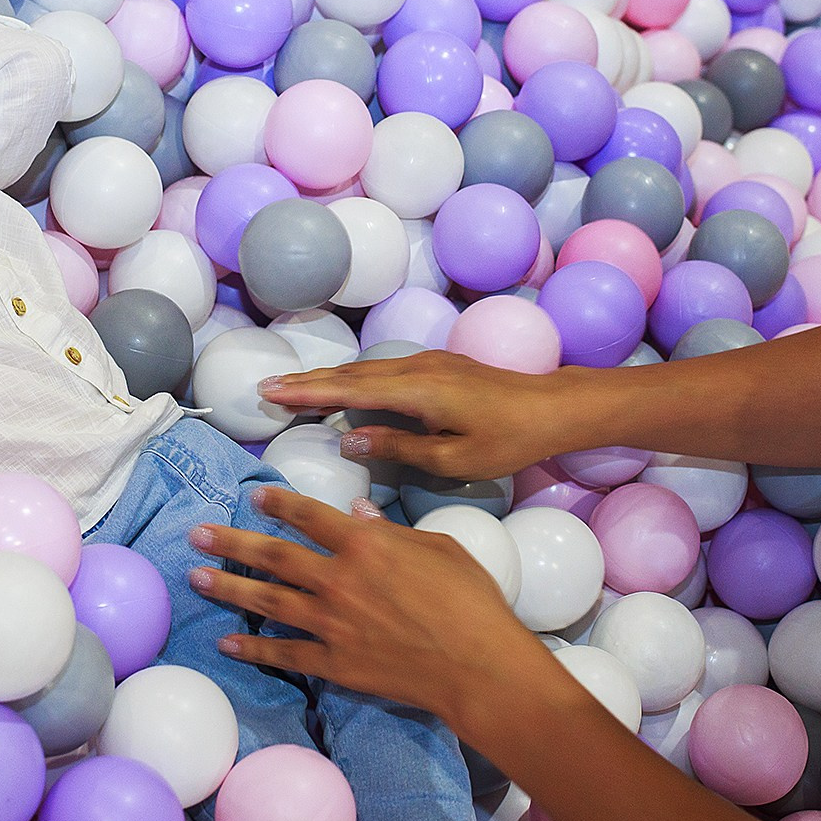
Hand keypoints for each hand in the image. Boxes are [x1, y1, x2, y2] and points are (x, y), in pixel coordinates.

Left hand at [189, 488, 546, 727]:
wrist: (477, 666)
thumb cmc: (471, 601)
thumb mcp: (439, 548)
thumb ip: (391, 531)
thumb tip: (357, 513)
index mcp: (365, 545)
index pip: (309, 516)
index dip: (278, 503)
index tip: (254, 496)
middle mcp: (338, 579)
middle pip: (274, 556)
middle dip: (231, 542)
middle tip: (197, 534)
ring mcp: (332, 624)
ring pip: (268, 601)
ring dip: (229, 588)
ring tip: (196, 578)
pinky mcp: (335, 663)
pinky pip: (285, 653)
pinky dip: (254, 649)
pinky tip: (228, 644)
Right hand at [258, 350, 579, 481]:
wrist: (554, 406)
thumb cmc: (509, 439)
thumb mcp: (454, 457)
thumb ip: (400, 448)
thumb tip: (350, 441)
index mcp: (417, 390)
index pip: (349, 390)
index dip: (307, 392)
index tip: (270, 391)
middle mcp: (416, 368)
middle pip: (350, 374)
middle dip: (307, 381)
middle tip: (266, 387)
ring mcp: (428, 363)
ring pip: (366, 370)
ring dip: (328, 378)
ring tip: (294, 387)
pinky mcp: (438, 366)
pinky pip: (383, 370)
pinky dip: (354, 378)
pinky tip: (344, 388)